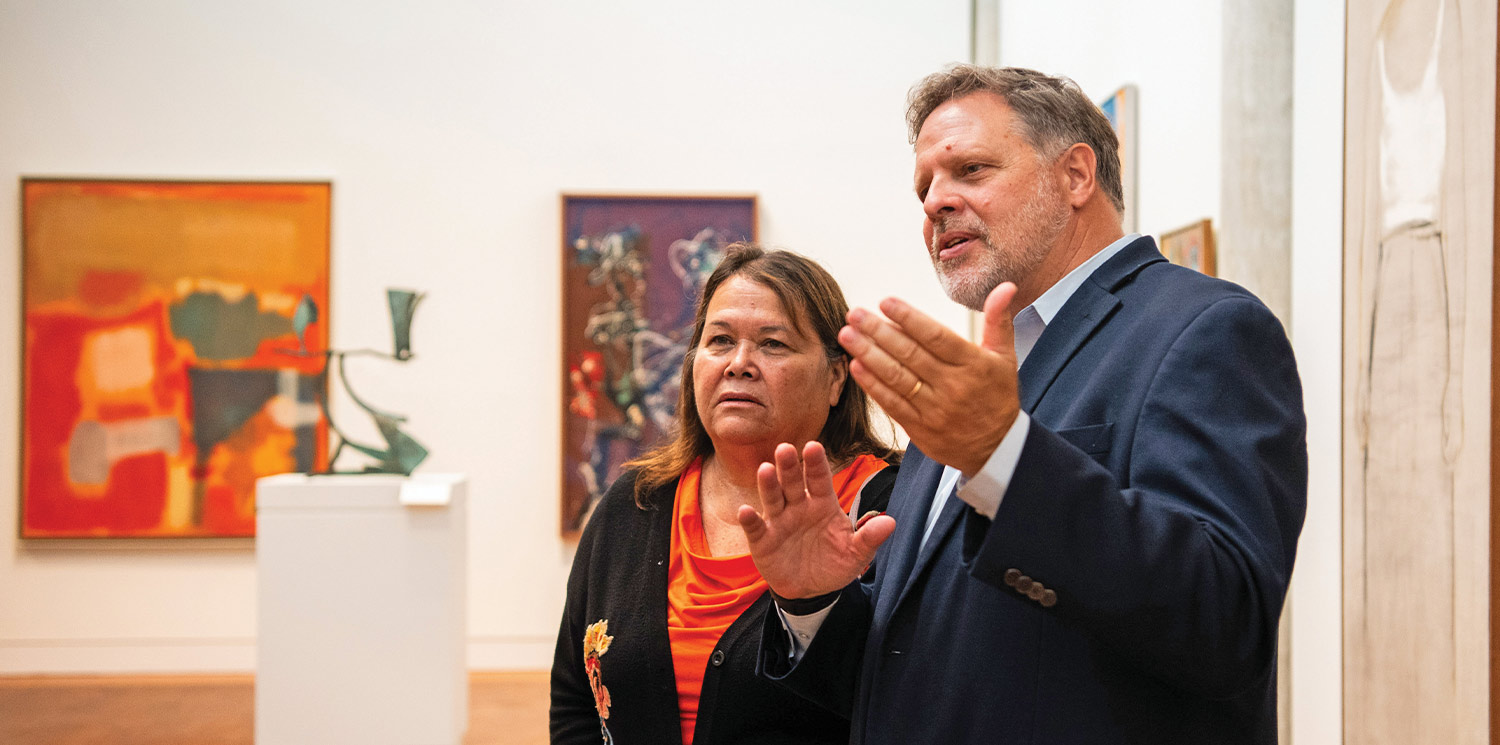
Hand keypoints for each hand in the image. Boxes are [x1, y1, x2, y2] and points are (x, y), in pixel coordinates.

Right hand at [737, 441, 896, 598]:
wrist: (812, 591)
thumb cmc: (834, 564)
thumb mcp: (855, 555)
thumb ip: (869, 538)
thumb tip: (891, 522)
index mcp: (822, 504)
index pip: (819, 479)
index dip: (816, 463)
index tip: (813, 446)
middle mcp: (798, 507)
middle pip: (792, 482)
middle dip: (788, 466)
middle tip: (785, 449)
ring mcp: (779, 522)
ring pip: (773, 498)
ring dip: (768, 485)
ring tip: (765, 470)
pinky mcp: (763, 540)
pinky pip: (756, 527)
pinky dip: (750, 520)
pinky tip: (745, 511)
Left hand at [838, 282, 1020, 475]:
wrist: (998, 450)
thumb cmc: (998, 396)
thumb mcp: (1005, 357)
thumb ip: (998, 320)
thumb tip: (1006, 286)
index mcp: (973, 364)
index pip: (936, 336)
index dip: (908, 318)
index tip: (884, 301)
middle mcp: (953, 386)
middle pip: (910, 354)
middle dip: (878, 331)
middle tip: (854, 313)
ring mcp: (935, 409)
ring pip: (897, 378)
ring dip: (868, 355)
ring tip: (847, 335)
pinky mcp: (921, 429)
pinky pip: (892, 404)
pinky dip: (873, 385)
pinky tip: (856, 366)